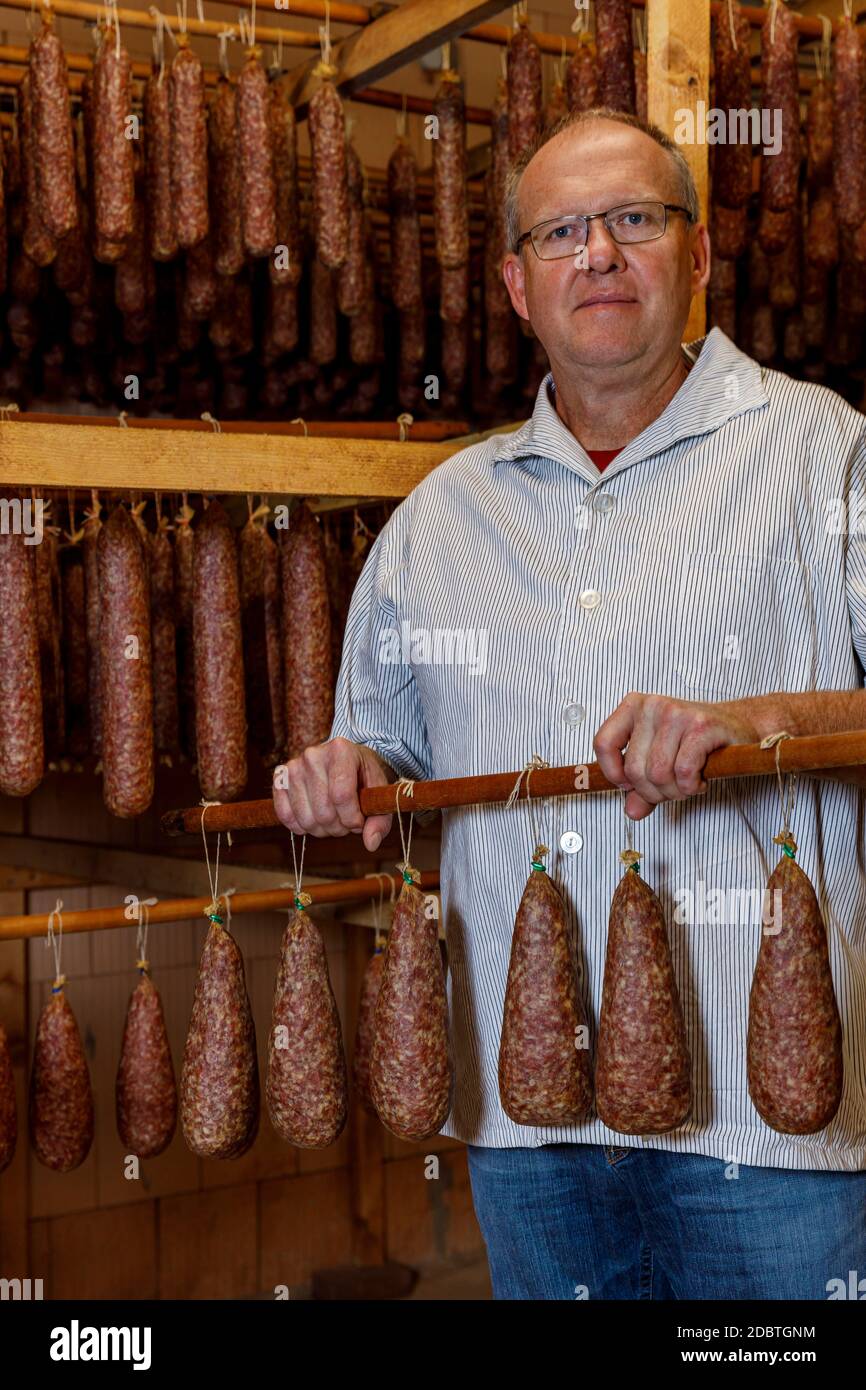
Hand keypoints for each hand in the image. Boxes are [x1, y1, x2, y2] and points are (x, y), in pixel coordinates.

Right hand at [272, 737, 394, 851]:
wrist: (344, 760)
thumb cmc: (363, 776)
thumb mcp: (378, 792)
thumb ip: (380, 819)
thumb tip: (371, 843)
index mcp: (341, 750)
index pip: (341, 795)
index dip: (352, 819)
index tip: (359, 822)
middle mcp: (313, 755)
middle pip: (323, 811)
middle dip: (339, 827)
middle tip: (346, 822)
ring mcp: (293, 766)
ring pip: (305, 818)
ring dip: (322, 830)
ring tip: (333, 820)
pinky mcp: (280, 779)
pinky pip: (285, 815)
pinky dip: (300, 827)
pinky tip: (313, 820)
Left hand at [593, 692, 762, 820]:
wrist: (738, 725)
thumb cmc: (695, 740)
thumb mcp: (660, 758)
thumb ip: (641, 786)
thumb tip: (632, 811)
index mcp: (633, 707)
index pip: (603, 744)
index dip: (614, 774)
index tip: (630, 785)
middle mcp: (652, 706)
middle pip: (635, 769)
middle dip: (654, 791)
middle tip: (673, 787)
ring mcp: (676, 713)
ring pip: (658, 773)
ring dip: (675, 791)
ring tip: (687, 782)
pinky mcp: (701, 726)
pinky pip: (683, 771)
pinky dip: (691, 786)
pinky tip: (699, 780)